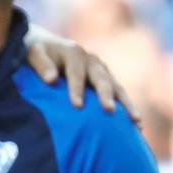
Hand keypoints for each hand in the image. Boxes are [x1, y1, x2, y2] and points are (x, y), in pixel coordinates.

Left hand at [24, 25, 139, 121]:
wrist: (49, 47)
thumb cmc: (39, 54)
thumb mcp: (35, 54)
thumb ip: (42, 65)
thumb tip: (50, 80)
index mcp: (74, 52)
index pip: (76, 73)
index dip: (76, 88)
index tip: (77, 106)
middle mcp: (92, 60)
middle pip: (101, 79)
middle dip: (105, 95)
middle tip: (109, 110)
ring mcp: (102, 70)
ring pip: (116, 87)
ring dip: (126, 103)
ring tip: (135, 121)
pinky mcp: (106, 80)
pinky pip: (119, 94)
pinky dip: (127, 108)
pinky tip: (137, 125)